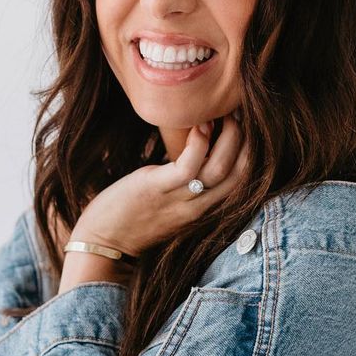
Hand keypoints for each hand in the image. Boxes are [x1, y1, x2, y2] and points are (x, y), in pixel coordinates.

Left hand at [70, 109, 248, 256]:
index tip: (245, 126)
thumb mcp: (171, 201)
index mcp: (205, 208)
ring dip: (229, 138)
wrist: (105, 242)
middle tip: (239, 113)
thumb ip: (188, 183)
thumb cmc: (134, 217)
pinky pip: (188, 167)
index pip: (242, 181)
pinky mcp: (158, 189)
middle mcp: (199, 207)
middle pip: (240, 174)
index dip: (251, 152)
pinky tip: (200, 126)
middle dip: (247, 141)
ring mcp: (180, 200)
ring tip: (222, 114)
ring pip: (220, 169)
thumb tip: (196, 151)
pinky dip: (198, 144)